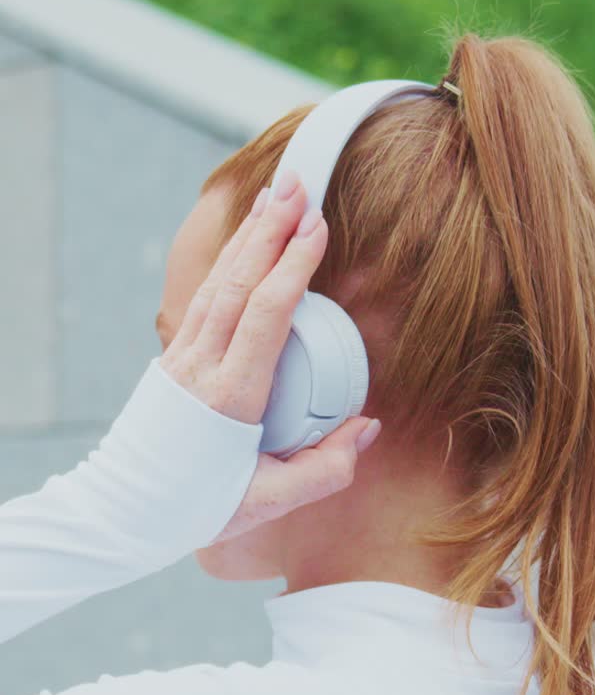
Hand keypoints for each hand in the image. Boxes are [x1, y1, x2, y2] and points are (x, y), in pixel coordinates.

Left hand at [158, 171, 380, 541]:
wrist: (126, 512)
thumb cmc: (199, 509)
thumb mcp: (268, 503)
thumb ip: (325, 470)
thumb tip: (367, 425)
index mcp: (231, 398)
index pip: (264, 316)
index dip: (291, 267)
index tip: (316, 228)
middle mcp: (201, 367)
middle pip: (238, 283)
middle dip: (269, 229)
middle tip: (298, 182)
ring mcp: (182, 359)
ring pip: (217, 283)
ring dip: (247, 236)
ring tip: (276, 193)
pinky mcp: (174, 359)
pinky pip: (205, 299)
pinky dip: (227, 262)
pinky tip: (245, 239)